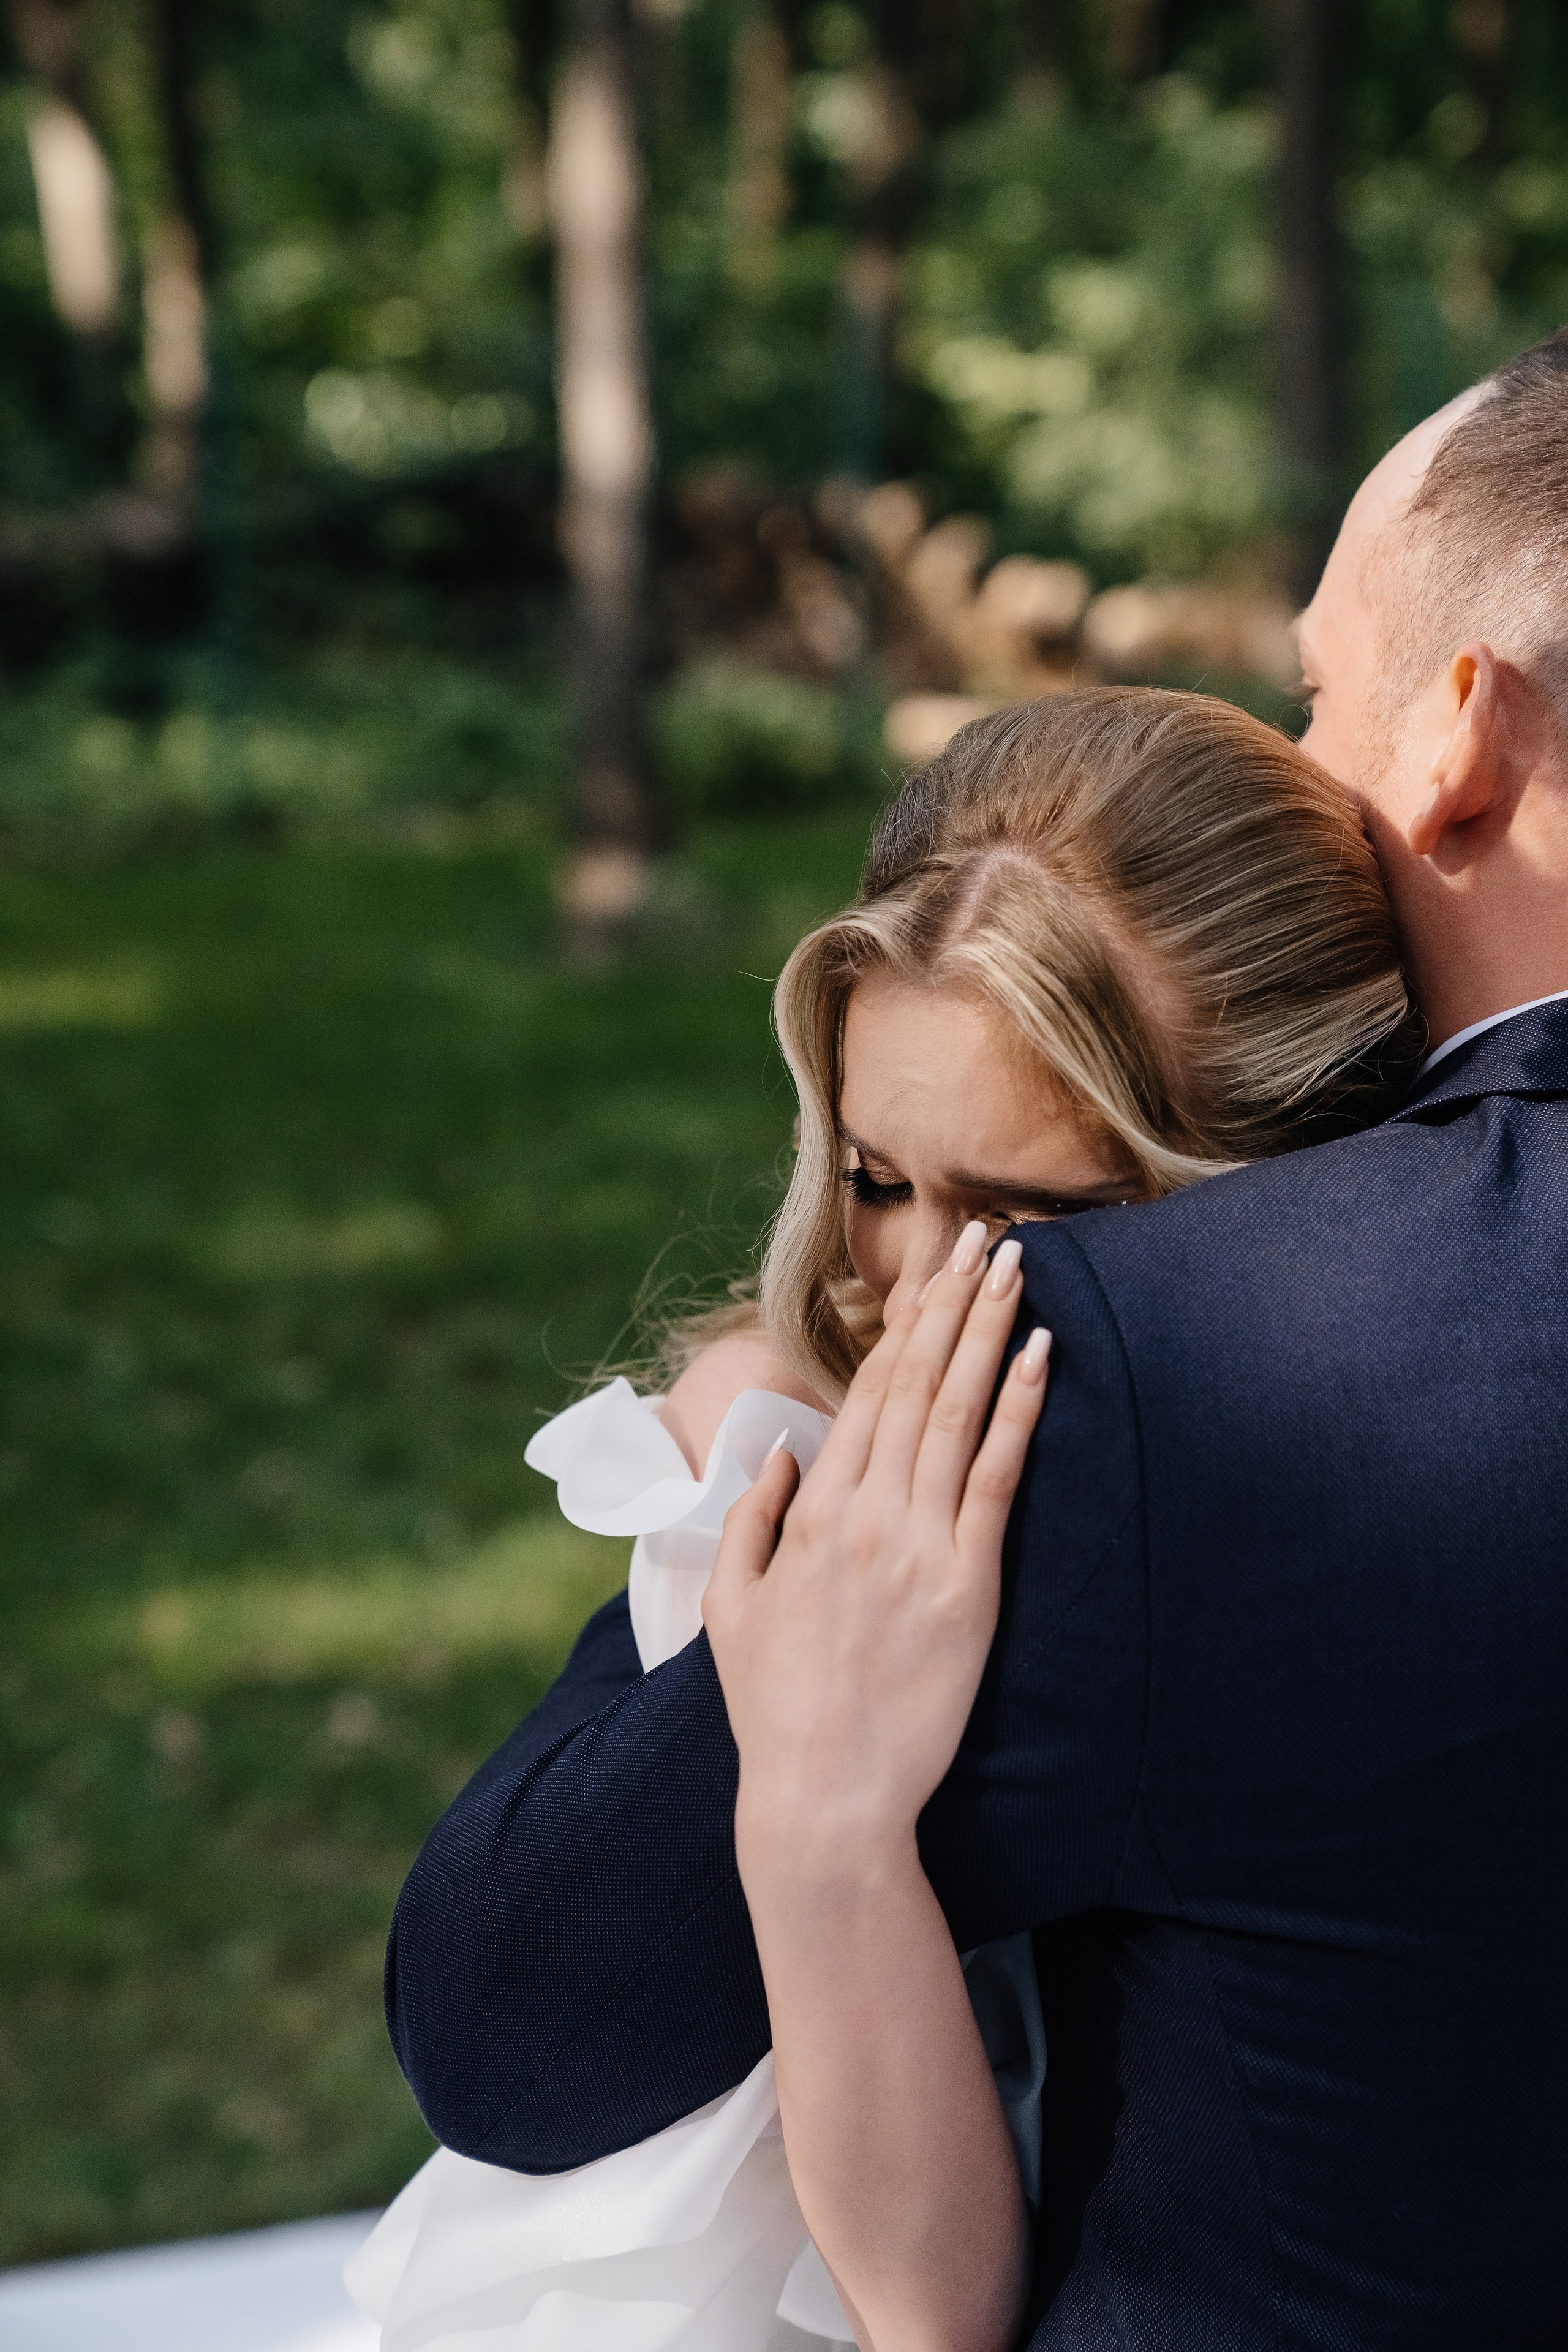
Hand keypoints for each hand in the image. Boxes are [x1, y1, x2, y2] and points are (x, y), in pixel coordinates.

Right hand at [701, 1220, 1049, 1883]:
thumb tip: (782, 1459)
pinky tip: (1040, 1356)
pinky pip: (996, 1479)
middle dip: (952, 1300)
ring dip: (989, 1331)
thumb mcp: (732, 1608)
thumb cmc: (775, 1712)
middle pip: (916, 1381)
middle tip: (985, 1235)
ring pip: (957, 1412)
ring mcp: (916, 1545)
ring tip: (1018, 1267)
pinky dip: (1020, 1411)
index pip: (866, 1391)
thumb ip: (753, 1523)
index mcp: (811, 1513)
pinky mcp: (967, 1586)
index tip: (933, 1269)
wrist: (823, 1798)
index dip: (905, 1322)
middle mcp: (863, 1513)